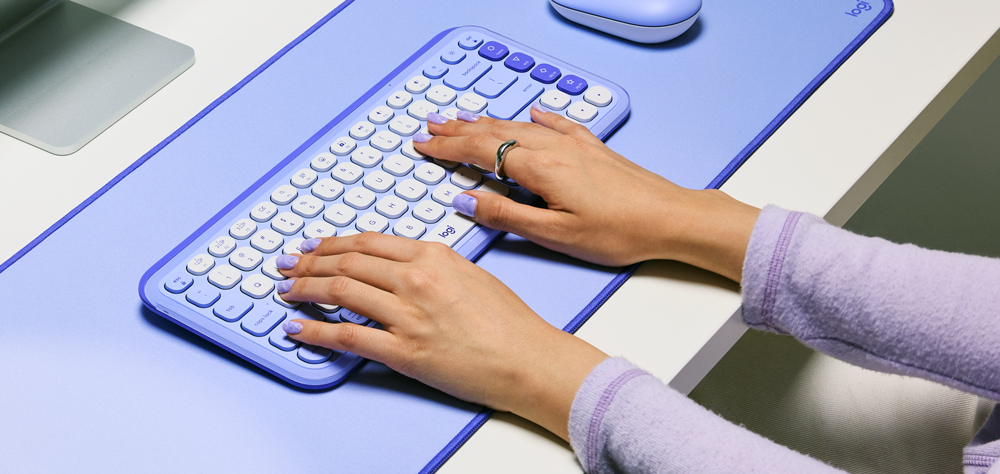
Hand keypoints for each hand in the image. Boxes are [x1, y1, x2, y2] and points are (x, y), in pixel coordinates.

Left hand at [275, 233, 608, 440]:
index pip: (369, 242)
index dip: (334, 243)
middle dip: (310, 262)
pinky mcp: (404, 351)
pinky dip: (316, 331)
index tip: (315, 247)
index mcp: (433, 256)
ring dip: (305, 289)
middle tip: (288, 264)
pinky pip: (347, 337)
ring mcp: (408, 314)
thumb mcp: (470, 274)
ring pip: (340, 292)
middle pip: (348, 263)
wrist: (528, 359)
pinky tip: (296, 328)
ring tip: (286, 289)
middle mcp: (416, 278)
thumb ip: (432, 266)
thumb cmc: (509, 323)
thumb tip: (398, 268)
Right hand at [414, 105, 758, 281]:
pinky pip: (558, 124)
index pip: (480, 151)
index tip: (423, 145)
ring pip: (521, 125)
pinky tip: (534, 110)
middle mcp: (554, 148)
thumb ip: (507, 216)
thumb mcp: (555, 235)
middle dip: (459, 129)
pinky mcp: (594, 148)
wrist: (669, 217)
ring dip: (488, 121)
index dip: (448, 148)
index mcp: (539, 168)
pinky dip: (538, 116)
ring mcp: (575, 144)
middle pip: (495, 131)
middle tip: (431, 125)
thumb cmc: (618, 231)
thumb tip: (466, 201)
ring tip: (464, 117)